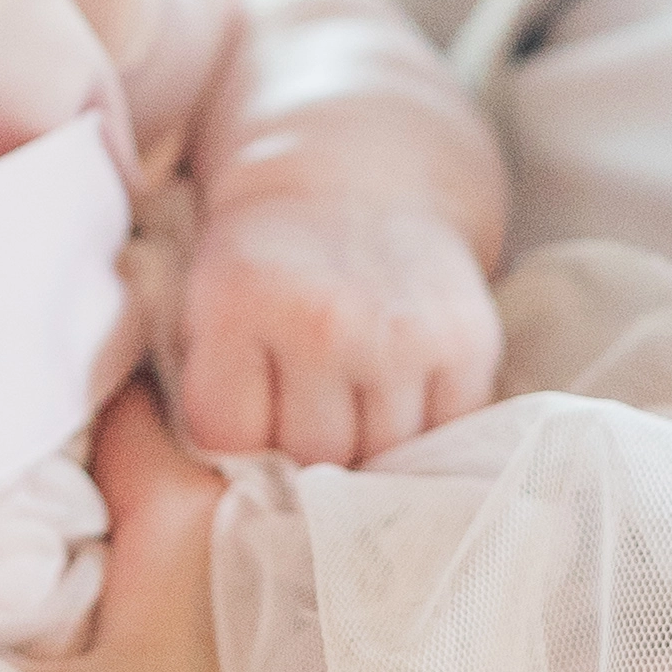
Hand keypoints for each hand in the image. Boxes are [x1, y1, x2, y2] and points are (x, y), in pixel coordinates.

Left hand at [173, 196, 505, 462]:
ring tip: (353, 405)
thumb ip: (212, 391)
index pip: (231, 437)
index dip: (237, 436)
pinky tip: (401, 398)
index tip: (246, 408)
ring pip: (381, 455)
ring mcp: (401, 334)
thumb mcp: (205, 303)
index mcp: (242, 304)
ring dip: (368, 446)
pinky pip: (446, 432)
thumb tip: (251, 498)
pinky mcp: (467, 340)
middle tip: (304, 409)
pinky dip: (426, 431)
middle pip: (313, 455)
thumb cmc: (265, 259)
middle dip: (305, 447)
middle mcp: (323, 322)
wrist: (351, 173)